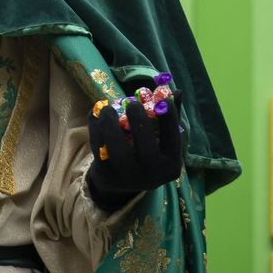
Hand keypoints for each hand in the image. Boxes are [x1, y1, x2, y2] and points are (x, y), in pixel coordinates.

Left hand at [86, 93, 181, 211]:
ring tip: (107, 108)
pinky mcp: (107, 175)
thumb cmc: (145, 153)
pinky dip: (95, 130)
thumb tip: (177, 91)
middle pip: (146, 146)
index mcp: (171, 164)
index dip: (170, 118)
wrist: (119, 181)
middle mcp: (152, 175)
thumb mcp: (160, 141)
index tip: (164, 100)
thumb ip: (168, 118)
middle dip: (139, 121)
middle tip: (132, 103)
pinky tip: (95, 116)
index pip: (173, 139)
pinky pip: (100, 149)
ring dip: (111, 124)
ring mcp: (128, 177)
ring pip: (118, 150)